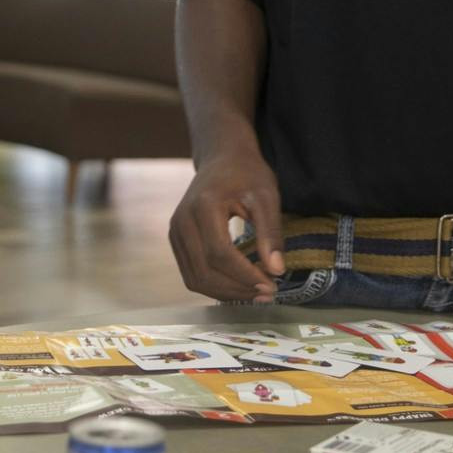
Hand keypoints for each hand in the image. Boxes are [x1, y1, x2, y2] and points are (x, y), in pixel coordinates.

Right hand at [168, 147, 284, 301]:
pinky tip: (238, 285)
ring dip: (226, 293)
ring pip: (195, 279)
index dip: (245, 276)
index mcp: (203, 207)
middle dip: (237, 289)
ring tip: (255, 292)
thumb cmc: (246, 173)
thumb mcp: (266, 196)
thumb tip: (277, 271)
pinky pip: (191, 273)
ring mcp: (175, 232)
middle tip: (267, 294)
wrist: (222, 158)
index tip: (272, 286)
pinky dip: (214, 285)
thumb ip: (271, 232)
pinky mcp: (176, 240)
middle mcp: (182, 221)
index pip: (220, 254)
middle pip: (204, 271)